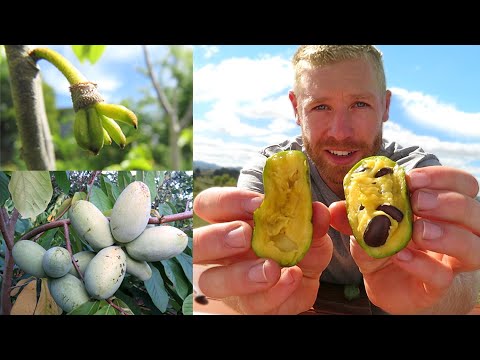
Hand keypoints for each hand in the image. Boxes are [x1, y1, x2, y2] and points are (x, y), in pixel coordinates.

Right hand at [193, 187, 332, 313]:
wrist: (304, 279)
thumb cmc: (294, 245)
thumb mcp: (306, 230)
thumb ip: (310, 221)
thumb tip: (318, 212)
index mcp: (226, 222)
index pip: (207, 205)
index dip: (227, 201)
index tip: (258, 204)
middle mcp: (220, 253)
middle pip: (196, 244)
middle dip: (216, 238)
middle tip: (245, 235)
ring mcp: (229, 283)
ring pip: (211, 282)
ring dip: (239, 275)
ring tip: (270, 268)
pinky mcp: (247, 307)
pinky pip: (251, 305)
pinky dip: (274, 292)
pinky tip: (291, 279)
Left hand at [330, 166, 479, 313]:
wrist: (383, 283)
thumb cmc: (383, 245)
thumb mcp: (367, 225)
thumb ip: (353, 214)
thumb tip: (334, 207)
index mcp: (441, 208)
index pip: (462, 185)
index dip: (444, 178)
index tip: (413, 179)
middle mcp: (456, 231)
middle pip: (474, 211)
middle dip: (446, 202)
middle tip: (417, 202)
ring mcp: (450, 261)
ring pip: (473, 245)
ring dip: (447, 234)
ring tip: (417, 231)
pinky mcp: (437, 286)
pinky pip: (443, 276)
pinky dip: (423, 264)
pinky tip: (402, 256)